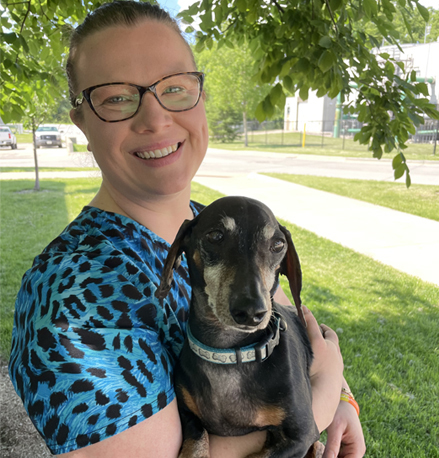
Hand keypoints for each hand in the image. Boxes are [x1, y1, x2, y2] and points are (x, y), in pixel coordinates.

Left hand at [304, 306, 343, 431]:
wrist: (324, 397)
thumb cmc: (320, 397)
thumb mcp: (321, 389)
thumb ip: (315, 384)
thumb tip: (303, 389)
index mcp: (336, 364)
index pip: (334, 349)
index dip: (329, 342)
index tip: (324, 338)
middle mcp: (335, 354)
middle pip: (331, 337)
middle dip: (325, 331)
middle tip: (318, 326)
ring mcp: (327, 349)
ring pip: (321, 331)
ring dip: (313, 322)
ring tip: (305, 313)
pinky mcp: (318, 345)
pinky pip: (312, 327)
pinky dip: (308, 317)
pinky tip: (302, 310)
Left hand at [323, 401, 365, 457]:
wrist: (343, 401)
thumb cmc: (340, 411)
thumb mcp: (335, 428)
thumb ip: (332, 446)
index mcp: (358, 447)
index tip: (322, 457)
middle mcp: (357, 450)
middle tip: (319, 454)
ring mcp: (353, 449)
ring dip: (331, 457)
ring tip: (320, 453)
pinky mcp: (347, 446)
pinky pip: (339, 455)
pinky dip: (332, 455)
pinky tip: (323, 452)